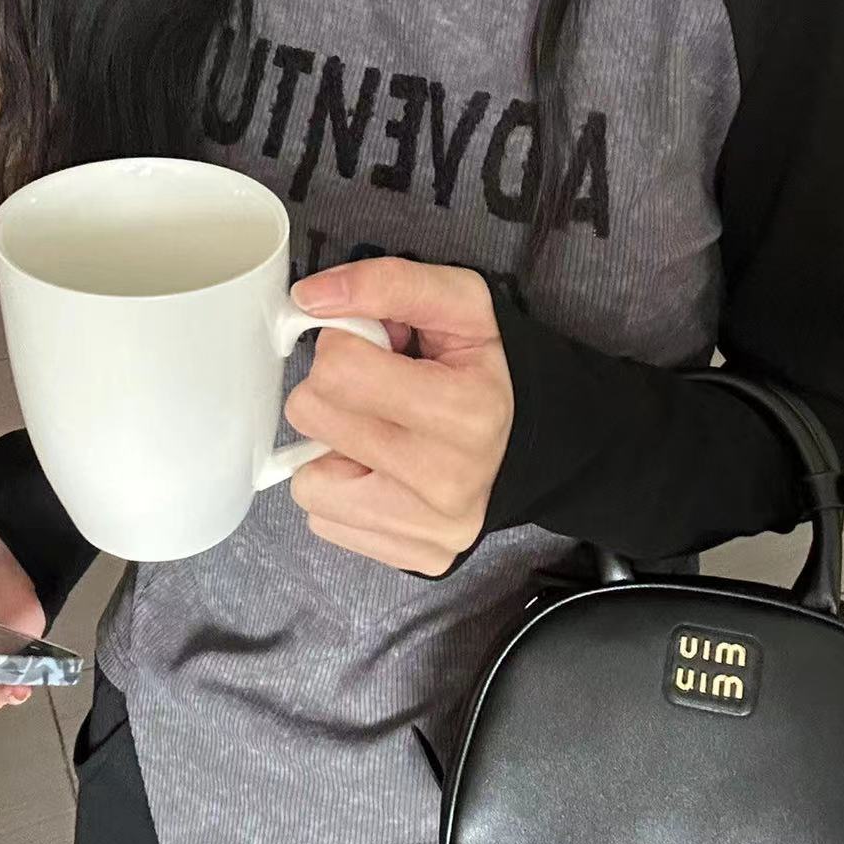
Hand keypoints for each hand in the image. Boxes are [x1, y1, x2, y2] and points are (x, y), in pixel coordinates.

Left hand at [285, 258, 513, 575]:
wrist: (536, 444)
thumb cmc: (490, 371)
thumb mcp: (461, 306)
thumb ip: (388, 285)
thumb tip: (309, 298)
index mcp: (466, 412)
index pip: (338, 369)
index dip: (344, 344)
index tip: (374, 348)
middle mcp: (449, 481)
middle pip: (313, 417)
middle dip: (331, 391)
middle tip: (373, 389)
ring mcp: (431, 528)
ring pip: (308, 482)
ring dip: (331, 450)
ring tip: (378, 434)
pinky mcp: (415, 559)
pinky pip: (325, 520)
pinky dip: (343, 491)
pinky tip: (381, 472)